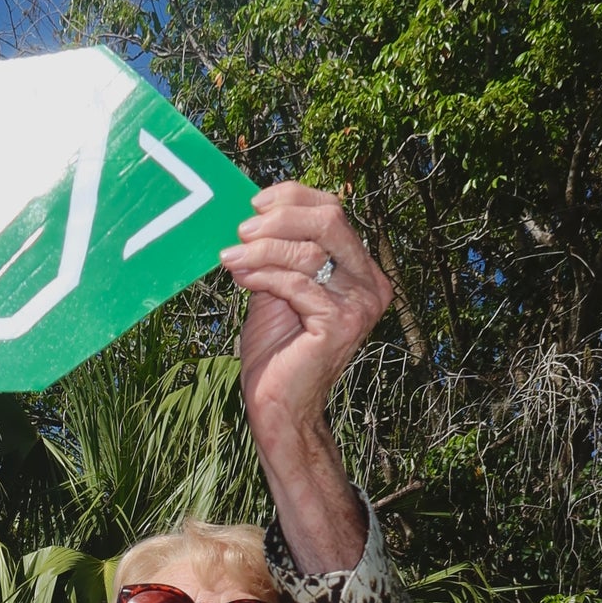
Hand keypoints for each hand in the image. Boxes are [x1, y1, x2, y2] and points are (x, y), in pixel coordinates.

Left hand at [220, 184, 392, 573]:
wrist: (279, 405)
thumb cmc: (277, 349)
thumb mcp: (276, 288)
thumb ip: (275, 252)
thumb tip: (250, 213)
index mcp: (360, 269)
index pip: (333, 210)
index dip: (293, 197)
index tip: (252, 203)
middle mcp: (370, 283)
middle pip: (329, 220)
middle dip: (279, 219)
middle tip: (241, 231)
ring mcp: (360, 305)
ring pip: (309, 251)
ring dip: (262, 250)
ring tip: (231, 259)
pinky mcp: (340, 324)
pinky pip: (298, 283)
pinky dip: (264, 275)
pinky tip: (241, 278)